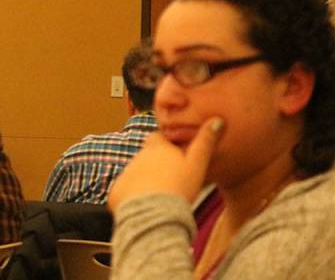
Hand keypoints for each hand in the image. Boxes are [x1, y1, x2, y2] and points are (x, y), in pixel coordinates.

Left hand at [108, 117, 222, 211]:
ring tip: (160, 196)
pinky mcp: (117, 190)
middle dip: (154, 164)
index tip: (175, 156)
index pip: (157, 137)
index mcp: (157, 147)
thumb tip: (217, 121)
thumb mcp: (197, 164)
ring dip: (144, 181)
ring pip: (136, 173)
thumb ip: (206, 142)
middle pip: (146, 157)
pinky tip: (145, 206)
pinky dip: (133, 196)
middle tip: (170, 180)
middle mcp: (139, 156)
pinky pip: (125, 191)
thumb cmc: (180, 188)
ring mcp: (126, 173)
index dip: (165, 145)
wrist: (156, 213)